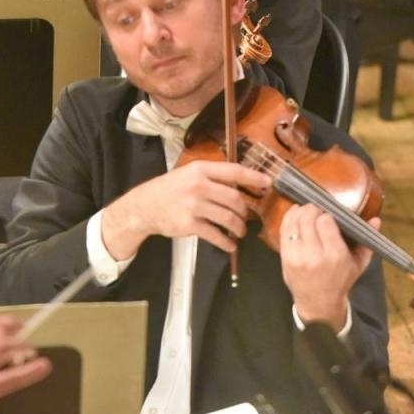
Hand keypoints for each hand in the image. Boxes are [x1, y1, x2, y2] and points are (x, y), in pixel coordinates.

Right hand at [0, 316, 52, 413]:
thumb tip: (8, 336)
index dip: (6, 321)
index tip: (18, 324)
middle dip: (16, 334)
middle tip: (26, 341)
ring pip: (3, 346)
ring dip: (22, 346)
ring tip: (31, 351)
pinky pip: (11, 376)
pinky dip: (30, 370)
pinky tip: (42, 366)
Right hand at [102, 161, 272, 258]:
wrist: (144, 206)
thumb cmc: (169, 189)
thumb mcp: (189, 174)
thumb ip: (212, 177)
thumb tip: (240, 185)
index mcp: (200, 169)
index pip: (233, 171)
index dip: (253, 178)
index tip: (268, 183)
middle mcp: (199, 186)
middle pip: (235, 198)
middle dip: (245, 211)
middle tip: (248, 217)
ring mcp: (194, 206)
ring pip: (228, 218)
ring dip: (239, 227)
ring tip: (241, 231)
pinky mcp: (189, 224)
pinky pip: (215, 235)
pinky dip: (227, 242)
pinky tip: (230, 244)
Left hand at [280, 206, 374, 328]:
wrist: (319, 304)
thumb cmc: (341, 281)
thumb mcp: (359, 264)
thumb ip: (367, 240)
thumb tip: (376, 220)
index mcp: (335, 255)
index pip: (326, 221)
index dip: (327, 214)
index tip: (330, 215)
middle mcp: (315, 255)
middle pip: (309, 218)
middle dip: (313, 209)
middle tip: (318, 208)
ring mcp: (297, 257)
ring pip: (295, 222)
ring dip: (300, 211)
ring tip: (307, 210)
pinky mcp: (285, 258)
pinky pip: (284, 231)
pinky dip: (289, 218)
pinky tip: (295, 214)